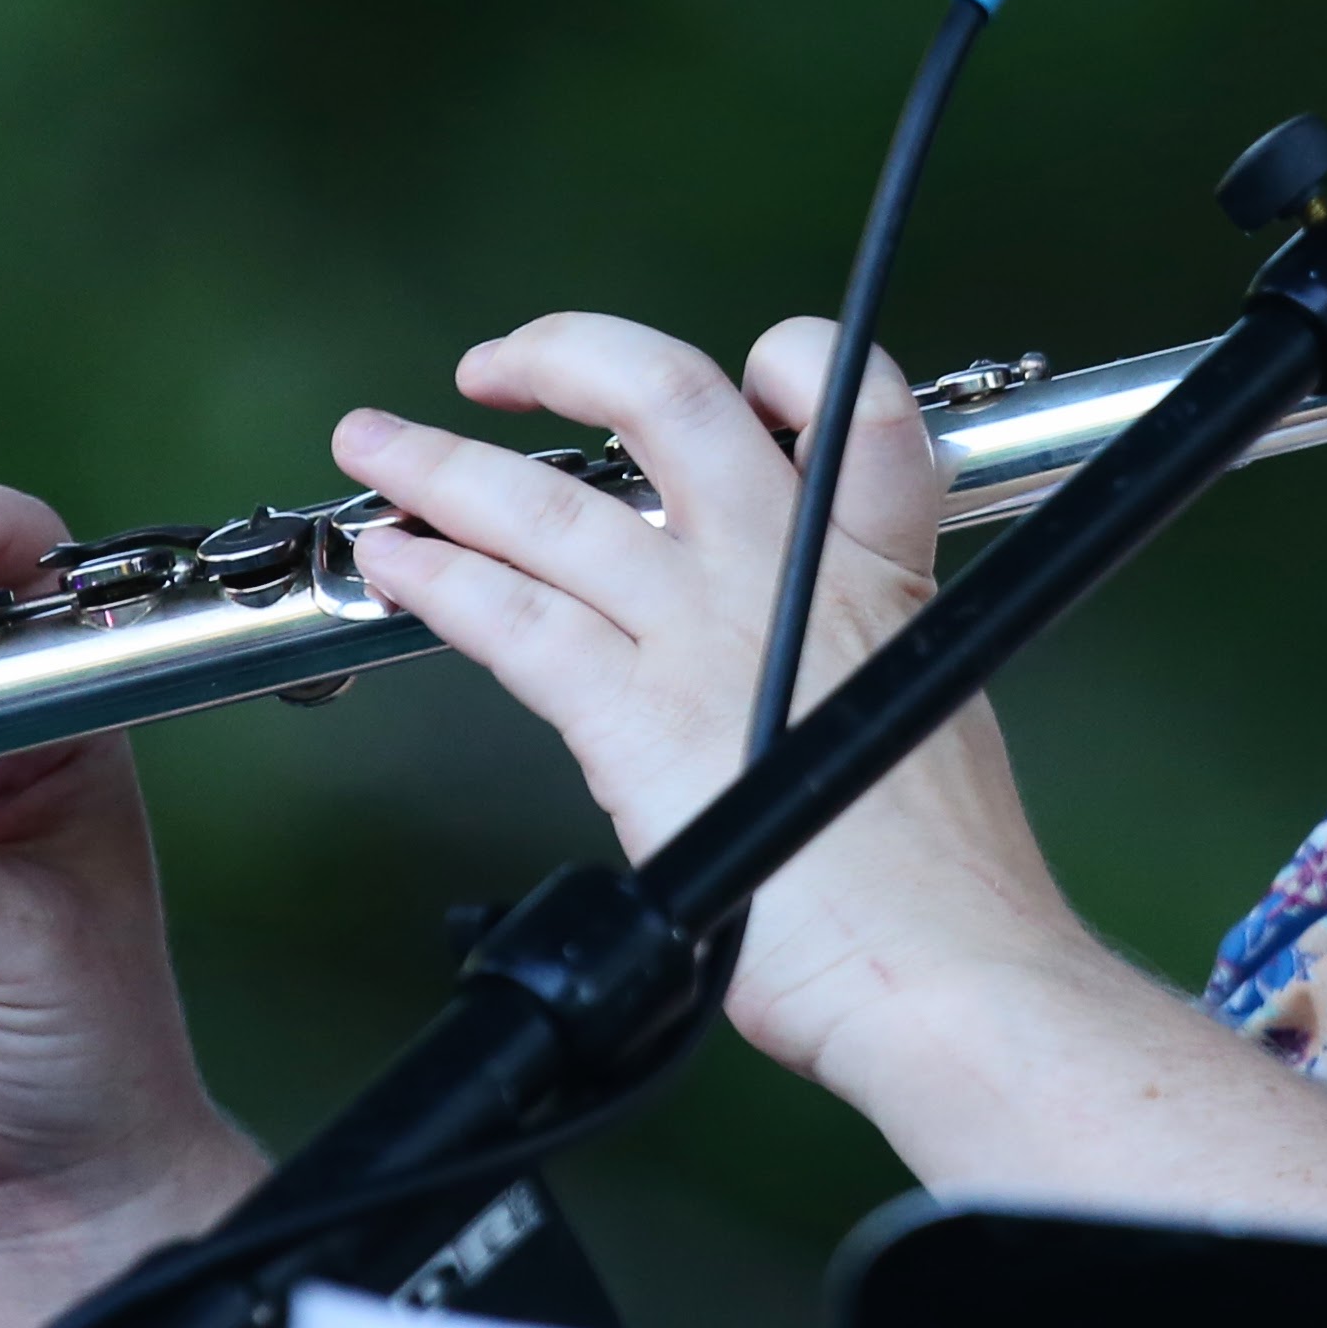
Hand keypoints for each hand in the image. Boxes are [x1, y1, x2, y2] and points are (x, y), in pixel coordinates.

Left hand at [326, 316, 1089, 1097]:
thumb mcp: (927, 719)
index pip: (849, 399)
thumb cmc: (948, 889)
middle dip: (564, 355)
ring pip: (550, 505)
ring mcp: (705, 636)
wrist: (951, 973)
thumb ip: (849, 663)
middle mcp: (787, 571)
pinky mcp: (638, 720)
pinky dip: (438, 579)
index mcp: (878, 567)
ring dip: (443, 466)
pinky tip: (395, 566)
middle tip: (503, 363)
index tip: (727, 372)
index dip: (784, 359)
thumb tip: (789, 678)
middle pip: (668, 396)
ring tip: (375, 445)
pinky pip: (513, 619)